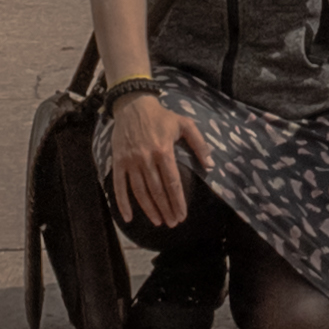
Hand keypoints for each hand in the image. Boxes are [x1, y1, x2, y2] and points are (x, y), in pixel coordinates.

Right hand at [104, 89, 202, 229]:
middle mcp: (146, 158)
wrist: (133, 105)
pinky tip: (128, 217)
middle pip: (157, 191)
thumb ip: (200, 144)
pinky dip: (122, 203)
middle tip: (172, 223)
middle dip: (166, 209)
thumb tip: (210, 165)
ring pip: (140, 192)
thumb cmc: (161, 116)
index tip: (182, 215)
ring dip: (149, 209)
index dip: (178, 201)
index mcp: (163, 151)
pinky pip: (119, 186)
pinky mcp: (118, 162)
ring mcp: (130, 161)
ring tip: (158, 221)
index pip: (172, 182)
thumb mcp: (185, 124)